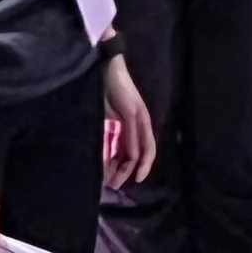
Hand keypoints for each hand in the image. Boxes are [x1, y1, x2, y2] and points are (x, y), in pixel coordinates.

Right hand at [101, 54, 157, 189]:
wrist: (106, 67)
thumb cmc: (106, 90)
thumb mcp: (108, 117)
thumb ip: (111, 134)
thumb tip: (105, 155)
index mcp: (138, 121)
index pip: (142, 148)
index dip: (136, 166)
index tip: (121, 180)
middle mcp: (143, 120)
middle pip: (146, 151)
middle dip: (134, 171)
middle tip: (118, 185)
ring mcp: (140, 115)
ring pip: (142, 147)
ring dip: (130, 166)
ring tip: (118, 180)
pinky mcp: (132, 111)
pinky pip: (134, 136)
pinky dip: (130, 152)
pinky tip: (126, 164)